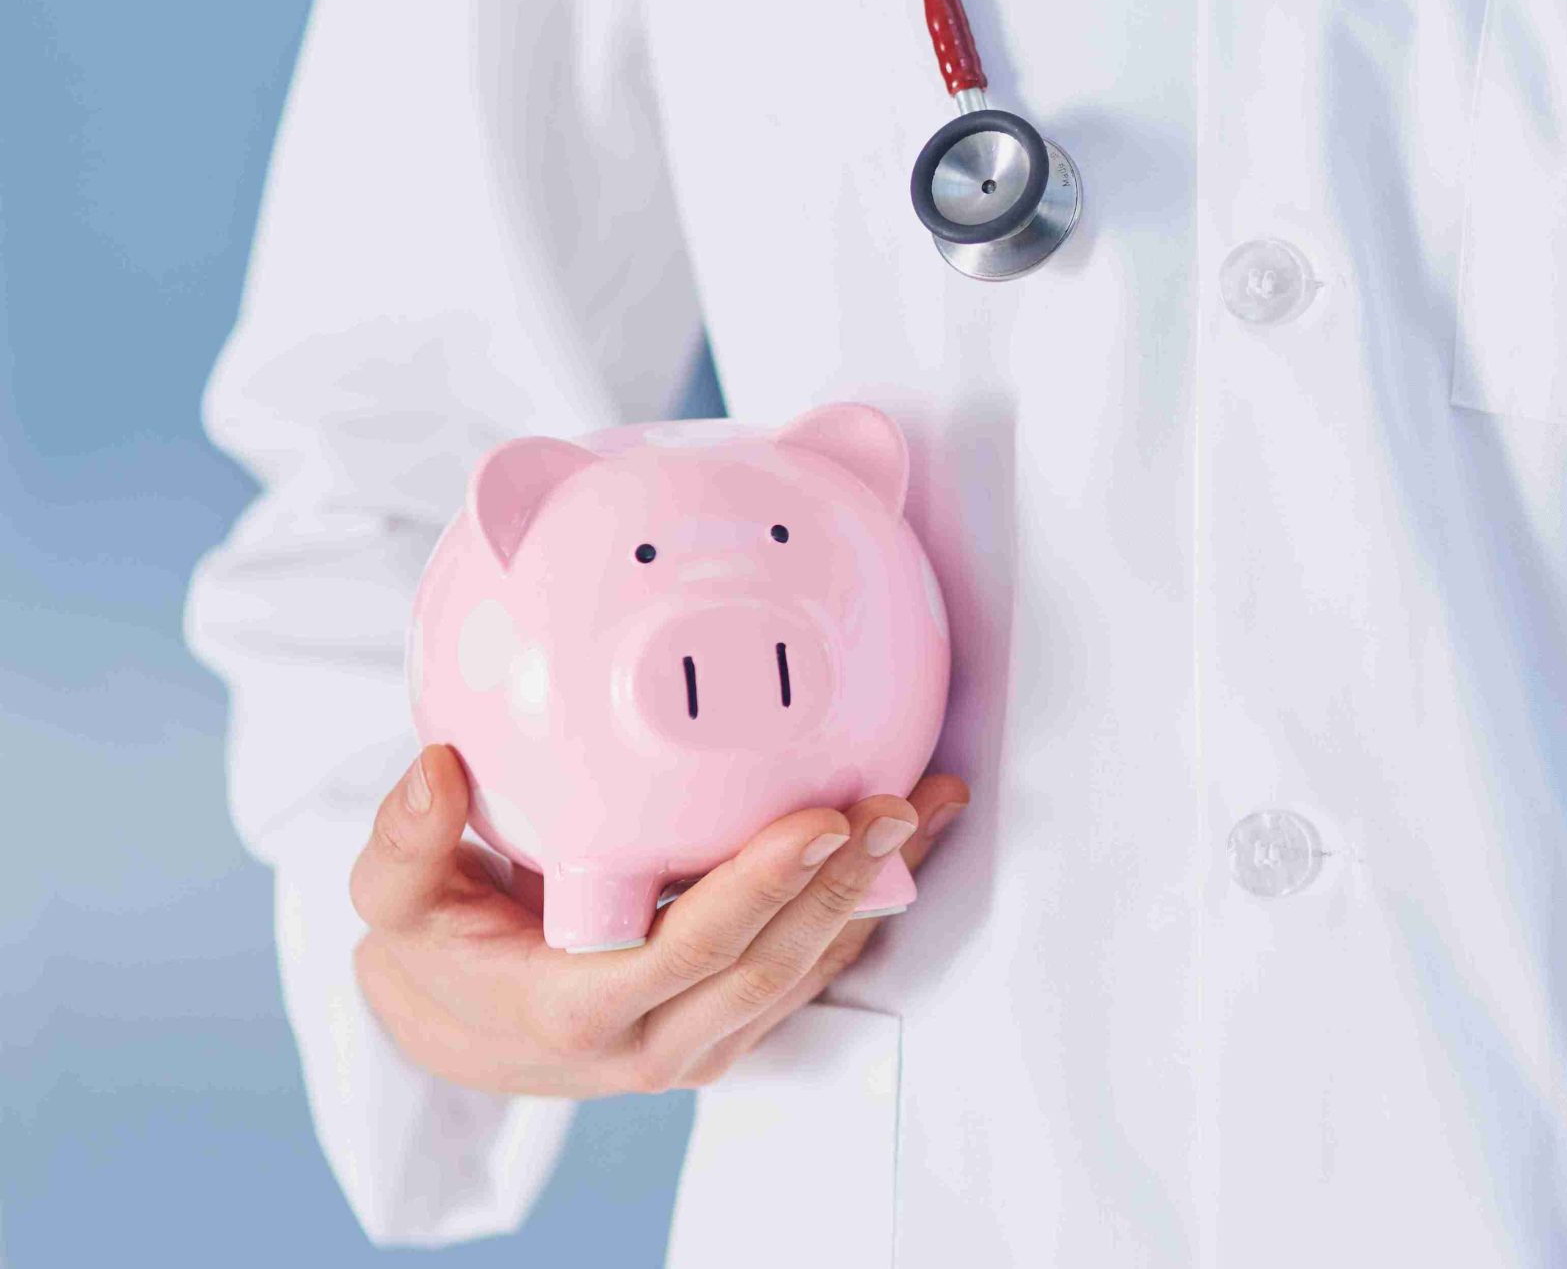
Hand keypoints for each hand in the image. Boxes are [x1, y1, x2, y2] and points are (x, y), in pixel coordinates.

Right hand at [348, 744, 968, 1095]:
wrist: (460, 1028)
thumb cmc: (438, 953)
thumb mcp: (392, 900)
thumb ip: (403, 839)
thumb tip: (434, 769)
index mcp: (579, 1009)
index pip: (686, 952)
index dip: (757, 890)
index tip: (814, 821)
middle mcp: (654, 1040)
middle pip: (773, 965)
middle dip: (843, 881)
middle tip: (895, 801)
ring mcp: (705, 1040)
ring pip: (812, 970)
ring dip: (879, 887)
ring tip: (930, 804)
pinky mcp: (737, 1024)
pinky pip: (819, 967)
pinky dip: (871, 900)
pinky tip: (912, 837)